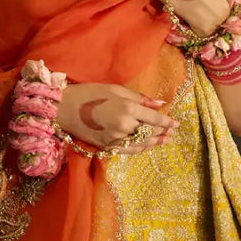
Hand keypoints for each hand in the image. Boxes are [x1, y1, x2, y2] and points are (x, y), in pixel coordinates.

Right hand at [56, 82, 176, 152]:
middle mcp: (124, 126)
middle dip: (162, 132)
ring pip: (141, 144)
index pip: (154, 118)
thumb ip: (139, 98)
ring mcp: (116, 139)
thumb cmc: (89, 93)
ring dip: (154, 142)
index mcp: (128, 109)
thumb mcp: (116, 89)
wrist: (64, 108)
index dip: (167, 122)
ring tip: (164, 140)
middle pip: (150, 132)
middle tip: (171, 132)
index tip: (176, 123)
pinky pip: (129, 150)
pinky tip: (146, 146)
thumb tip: (159, 104)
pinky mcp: (107, 147)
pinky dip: (140, 148)